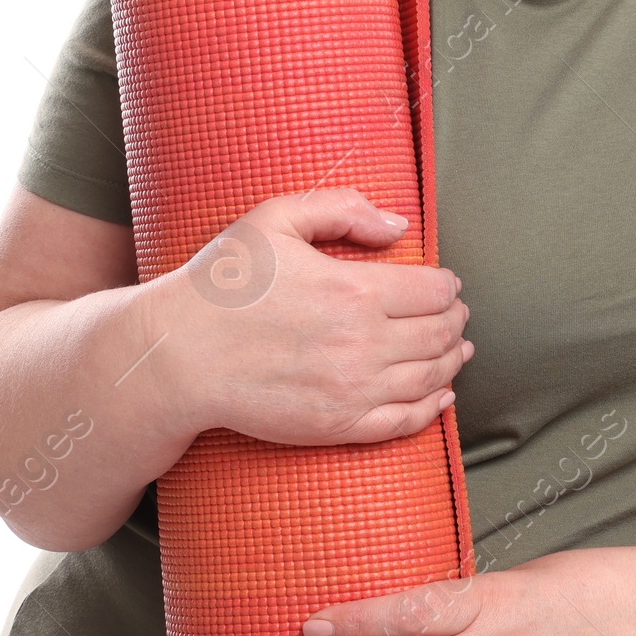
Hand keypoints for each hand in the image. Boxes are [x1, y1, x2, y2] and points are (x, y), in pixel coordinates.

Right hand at [138, 187, 473, 446]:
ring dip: (453, 360)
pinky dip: (433, 408)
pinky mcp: (337, 426)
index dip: (449, 286)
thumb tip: (398, 224)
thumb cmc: (223, 284)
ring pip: (430, 376)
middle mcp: (363, 343)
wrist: (177, 356)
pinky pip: (404, 422)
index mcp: (355, 289)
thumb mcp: (275, 218)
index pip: (434, 290)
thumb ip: (343, 209)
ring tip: (458, 349)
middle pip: (440, 333)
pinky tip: (441, 396)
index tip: (447, 283)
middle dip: (456, 321)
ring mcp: (353, 390)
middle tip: (456, 313)